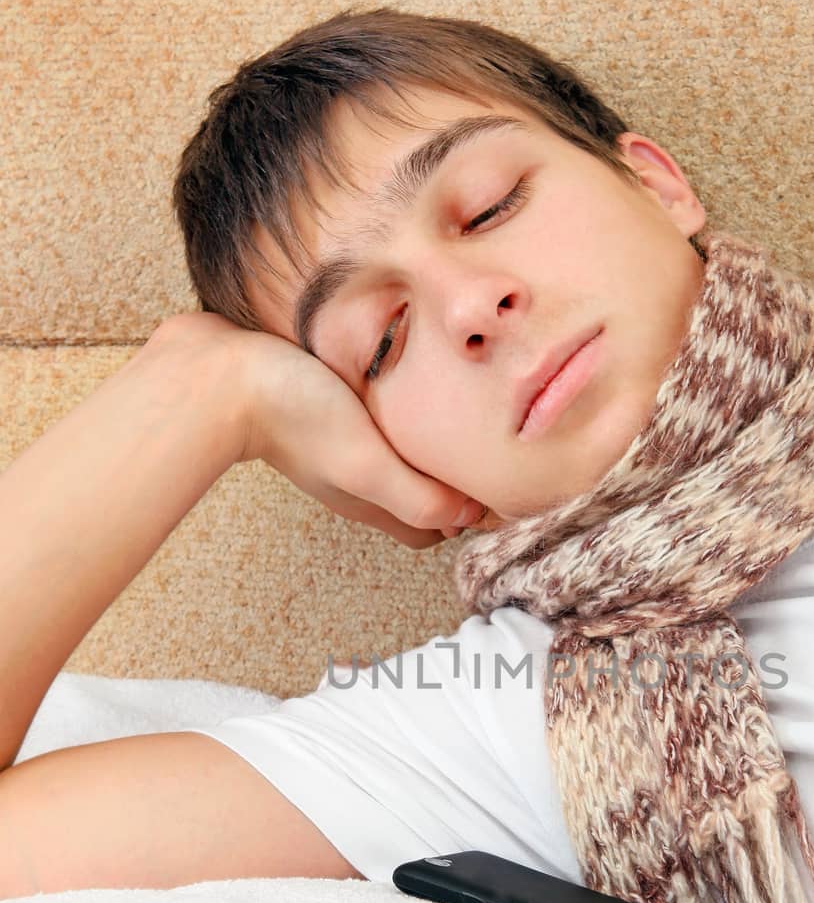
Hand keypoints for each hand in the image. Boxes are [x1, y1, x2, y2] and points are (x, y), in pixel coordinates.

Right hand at [149, 312, 484, 547]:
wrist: (221, 372)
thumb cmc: (295, 416)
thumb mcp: (367, 463)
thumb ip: (418, 496)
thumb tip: (472, 517)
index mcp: (371, 501)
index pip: (433, 530)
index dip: (469, 518)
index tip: (503, 490)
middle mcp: (356, 480)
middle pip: (417, 500)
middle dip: (454, 490)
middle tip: (494, 458)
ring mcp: (337, 446)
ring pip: (396, 464)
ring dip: (429, 455)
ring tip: (462, 426)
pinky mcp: (324, 409)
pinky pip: (374, 428)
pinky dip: (401, 424)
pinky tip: (411, 394)